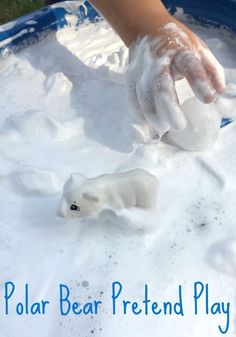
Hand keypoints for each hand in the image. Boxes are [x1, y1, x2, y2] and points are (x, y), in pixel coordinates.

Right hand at [126, 18, 224, 135]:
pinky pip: (132, 99)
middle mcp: (158, 61)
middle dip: (170, 109)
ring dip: (153, 116)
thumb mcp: (199, 49)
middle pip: (162, 87)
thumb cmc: (178, 45)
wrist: (147, 30)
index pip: (190, 66)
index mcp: (180, 52)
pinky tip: (150, 122)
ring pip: (144, 97)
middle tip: (180, 126)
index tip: (208, 99)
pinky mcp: (130, 77)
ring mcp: (142, 69)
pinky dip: (141, 113)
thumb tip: (219, 92)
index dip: (199, 83)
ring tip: (164, 128)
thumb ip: (211, 69)